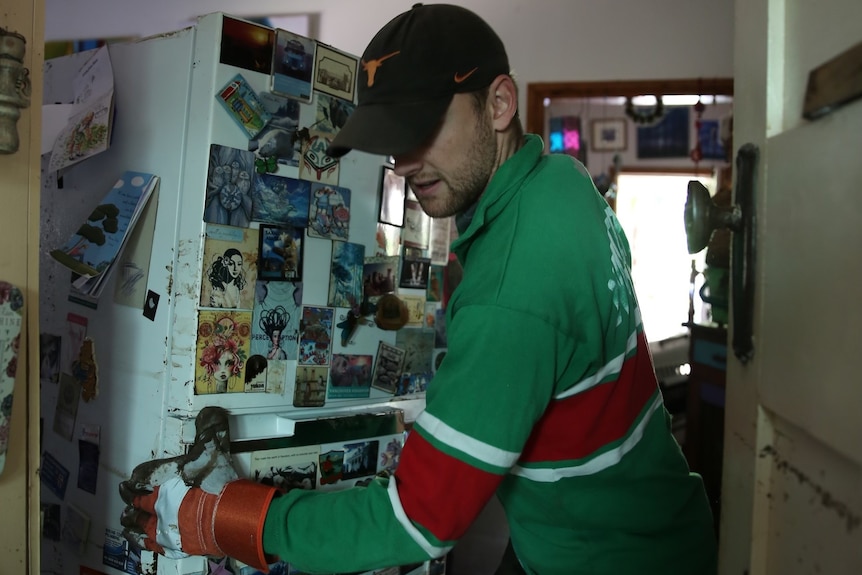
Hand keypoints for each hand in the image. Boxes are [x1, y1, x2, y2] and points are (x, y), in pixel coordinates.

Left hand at [119, 407, 278, 569]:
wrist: (226, 515)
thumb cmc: (217, 483)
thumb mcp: (215, 450)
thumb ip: (210, 430)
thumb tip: (212, 412)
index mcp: (164, 483)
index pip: (143, 481)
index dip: (136, 482)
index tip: (129, 483)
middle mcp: (158, 505)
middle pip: (137, 504)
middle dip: (131, 501)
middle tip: (126, 500)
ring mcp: (164, 527)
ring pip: (140, 526)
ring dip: (133, 523)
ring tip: (127, 521)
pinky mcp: (175, 545)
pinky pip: (152, 545)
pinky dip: (143, 542)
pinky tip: (141, 541)